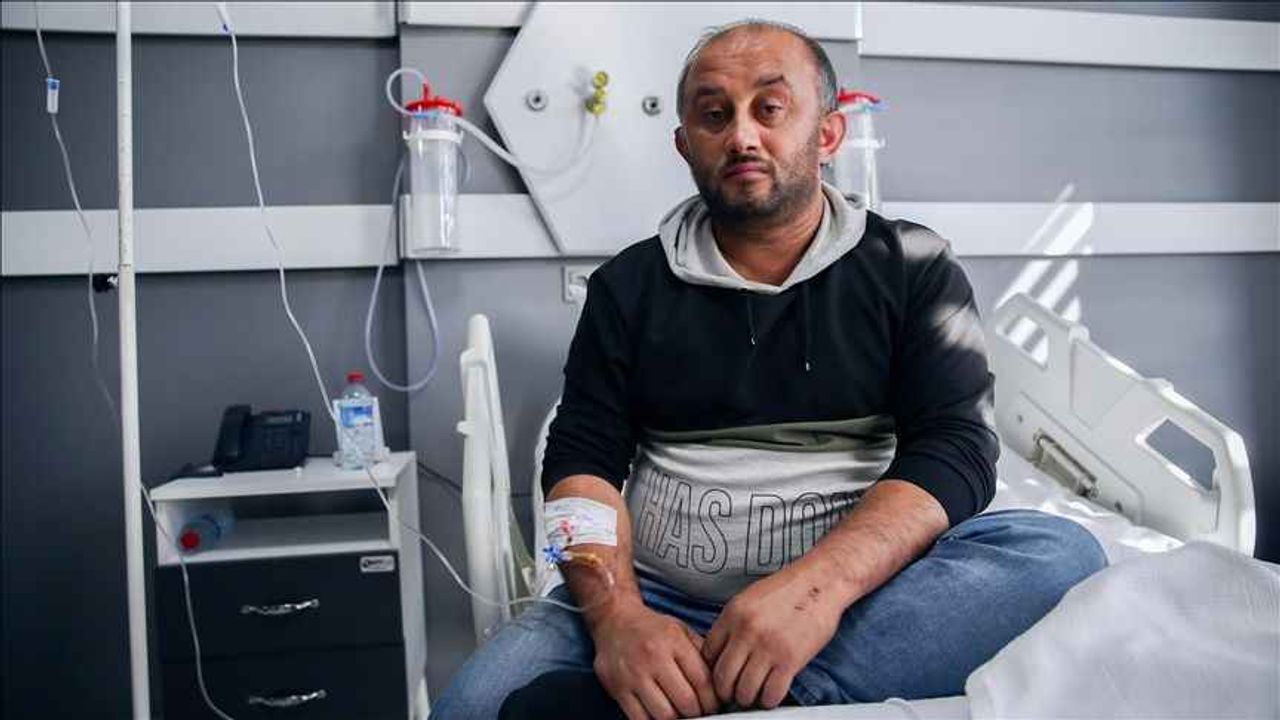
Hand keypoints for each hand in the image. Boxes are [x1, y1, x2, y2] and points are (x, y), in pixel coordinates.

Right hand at [590, 601, 719, 718]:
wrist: (614, 619)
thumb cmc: (651, 628)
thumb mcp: (681, 631)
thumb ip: (702, 654)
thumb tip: (721, 683)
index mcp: (674, 641)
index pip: (702, 682)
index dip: (713, 701)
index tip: (715, 706)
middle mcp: (653, 657)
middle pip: (686, 702)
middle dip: (697, 713)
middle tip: (699, 713)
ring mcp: (633, 674)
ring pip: (664, 715)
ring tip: (680, 714)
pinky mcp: (617, 688)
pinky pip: (640, 718)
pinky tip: (660, 714)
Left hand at [703, 565, 846, 708]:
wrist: (820, 582)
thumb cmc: (787, 590)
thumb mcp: (749, 599)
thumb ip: (732, 623)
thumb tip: (721, 652)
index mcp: (732, 614)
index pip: (707, 655)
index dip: (712, 670)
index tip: (721, 676)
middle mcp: (746, 631)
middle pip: (722, 678)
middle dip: (726, 691)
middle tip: (734, 694)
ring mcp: (767, 647)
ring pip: (744, 691)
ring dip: (747, 698)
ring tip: (753, 695)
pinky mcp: (790, 660)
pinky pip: (771, 693)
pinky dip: (769, 700)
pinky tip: (771, 694)